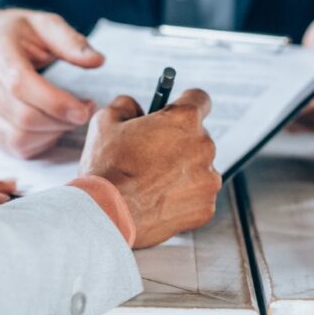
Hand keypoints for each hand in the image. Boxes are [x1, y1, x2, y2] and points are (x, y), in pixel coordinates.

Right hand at [0, 9, 104, 157]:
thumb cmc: (16, 34)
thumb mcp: (43, 24)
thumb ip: (70, 42)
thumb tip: (97, 61)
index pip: (20, 84)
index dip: (54, 102)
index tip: (84, 109)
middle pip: (22, 116)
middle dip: (61, 120)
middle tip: (85, 110)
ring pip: (18, 137)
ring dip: (53, 133)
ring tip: (69, 117)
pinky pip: (15, 147)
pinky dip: (41, 141)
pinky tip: (52, 125)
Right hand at [79, 90, 221, 248]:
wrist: (107, 215)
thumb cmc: (106, 169)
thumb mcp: (105, 121)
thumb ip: (126, 105)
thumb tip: (134, 108)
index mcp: (184, 120)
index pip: (200, 99)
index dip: (185, 103)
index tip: (176, 111)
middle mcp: (204, 147)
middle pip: (198, 136)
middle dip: (178, 143)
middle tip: (151, 155)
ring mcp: (208, 179)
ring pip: (199, 168)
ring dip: (182, 171)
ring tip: (152, 183)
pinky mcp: (206, 207)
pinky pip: (198, 196)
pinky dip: (183, 198)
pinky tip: (158, 200)